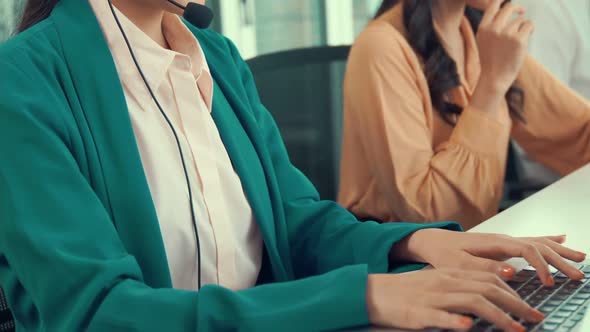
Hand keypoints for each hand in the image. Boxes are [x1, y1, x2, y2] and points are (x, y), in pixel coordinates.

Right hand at [366, 269, 543, 330]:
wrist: (373, 292)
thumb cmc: (406, 291)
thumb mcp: (436, 283)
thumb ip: (460, 287)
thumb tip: (488, 294)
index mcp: (450, 275)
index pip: (489, 278)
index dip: (514, 292)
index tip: (530, 307)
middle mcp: (445, 283)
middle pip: (487, 289)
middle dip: (515, 304)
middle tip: (534, 318)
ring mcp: (432, 298)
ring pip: (470, 302)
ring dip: (497, 315)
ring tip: (515, 329)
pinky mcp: (418, 313)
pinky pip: (439, 316)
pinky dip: (455, 321)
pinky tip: (468, 327)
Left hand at [392, 229, 586, 285]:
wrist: (433, 241)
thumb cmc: (443, 253)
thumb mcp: (458, 264)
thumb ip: (484, 267)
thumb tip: (512, 271)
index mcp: (494, 242)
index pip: (527, 250)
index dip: (542, 267)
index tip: (549, 284)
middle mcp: (503, 238)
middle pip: (539, 246)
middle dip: (560, 261)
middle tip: (578, 276)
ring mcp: (504, 239)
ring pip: (539, 242)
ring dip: (561, 251)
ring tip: (582, 259)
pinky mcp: (503, 243)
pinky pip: (531, 240)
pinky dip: (549, 240)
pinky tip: (562, 239)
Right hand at [476, 0, 532, 93]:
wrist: (494, 77)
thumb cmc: (491, 59)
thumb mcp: (484, 40)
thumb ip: (491, 25)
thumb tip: (505, 8)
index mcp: (483, 28)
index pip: (493, 4)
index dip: (502, 0)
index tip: (508, 2)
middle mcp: (494, 28)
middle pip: (509, 6)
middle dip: (518, 8)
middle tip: (522, 12)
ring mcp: (506, 34)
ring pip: (521, 20)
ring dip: (523, 28)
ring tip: (518, 42)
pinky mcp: (519, 39)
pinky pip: (529, 25)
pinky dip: (530, 30)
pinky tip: (526, 40)